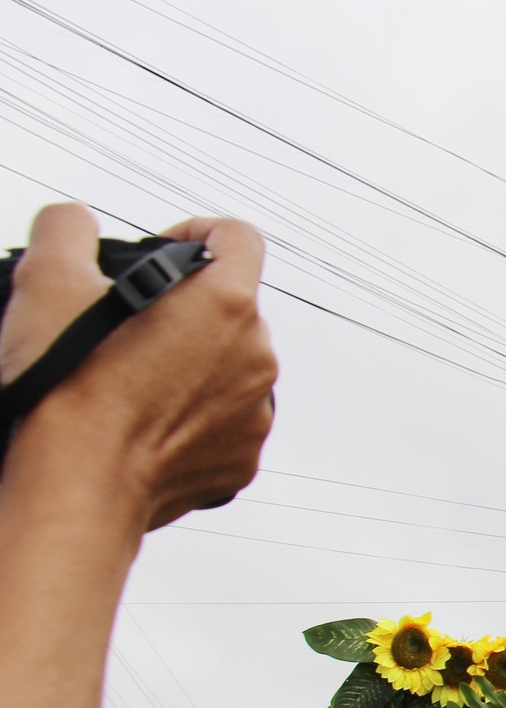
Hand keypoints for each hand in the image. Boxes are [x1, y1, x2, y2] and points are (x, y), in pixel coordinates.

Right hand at [1, 203, 274, 529]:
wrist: (74, 483)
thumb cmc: (67, 392)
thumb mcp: (47, 279)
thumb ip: (67, 229)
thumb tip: (74, 224)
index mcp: (226, 304)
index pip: (239, 237)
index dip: (198, 232)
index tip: (166, 251)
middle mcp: (255, 357)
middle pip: (235, 308)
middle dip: (189, 308)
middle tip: (132, 324)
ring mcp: (254, 413)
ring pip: (231, 368)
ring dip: (193, 364)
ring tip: (133, 376)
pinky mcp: (241, 460)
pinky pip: (225, 424)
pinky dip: (193, 417)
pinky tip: (145, 420)